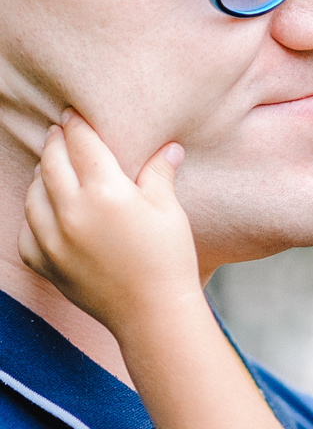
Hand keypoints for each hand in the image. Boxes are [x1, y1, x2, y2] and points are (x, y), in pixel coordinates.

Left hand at [18, 113, 198, 335]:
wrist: (153, 314)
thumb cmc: (169, 261)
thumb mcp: (169, 212)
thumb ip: (159, 174)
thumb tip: (168, 147)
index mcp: (106, 193)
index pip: (83, 145)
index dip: (77, 125)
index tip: (73, 114)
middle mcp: (72, 211)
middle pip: (52, 163)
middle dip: (55, 143)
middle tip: (58, 132)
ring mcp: (52, 238)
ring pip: (33, 193)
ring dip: (40, 176)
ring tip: (50, 168)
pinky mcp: (44, 262)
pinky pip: (27, 229)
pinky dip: (34, 216)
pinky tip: (45, 211)